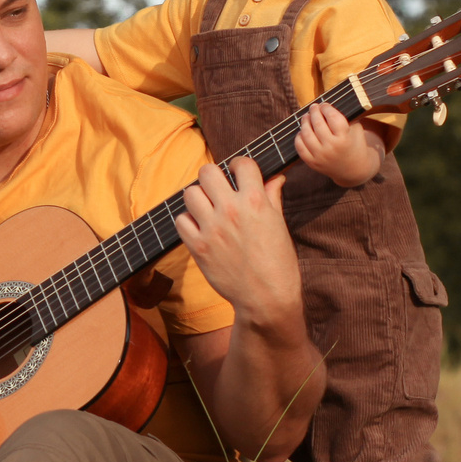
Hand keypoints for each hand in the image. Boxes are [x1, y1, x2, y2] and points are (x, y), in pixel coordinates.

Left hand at [175, 156, 304, 323]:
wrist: (266, 298)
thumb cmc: (278, 263)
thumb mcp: (280, 225)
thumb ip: (273, 197)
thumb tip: (276, 178)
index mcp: (256, 201)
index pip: (242, 163)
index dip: (240, 165)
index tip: (238, 173)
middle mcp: (231, 210)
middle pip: (208, 171)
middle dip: (214, 177)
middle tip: (218, 189)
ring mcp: (212, 228)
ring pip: (190, 193)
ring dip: (198, 198)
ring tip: (207, 208)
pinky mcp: (197, 246)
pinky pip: (180, 220)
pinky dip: (188, 221)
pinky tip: (199, 227)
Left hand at [294, 102, 381, 186]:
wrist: (353, 169)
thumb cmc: (354, 143)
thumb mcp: (355, 129)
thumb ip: (345, 116)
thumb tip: (328, 103)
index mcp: (344, 138)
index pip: (332, 117)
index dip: (326, 108)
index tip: (324, 104)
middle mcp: (331, 148)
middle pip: (318, 124)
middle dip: (314, 112)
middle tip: (314, 107)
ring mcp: (320, 156)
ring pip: (306, 134)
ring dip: (305, 122)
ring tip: (306, 116)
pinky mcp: (312, 163)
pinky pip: (299, 147)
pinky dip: (299, 136)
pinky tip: (303, 131)